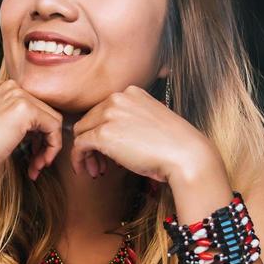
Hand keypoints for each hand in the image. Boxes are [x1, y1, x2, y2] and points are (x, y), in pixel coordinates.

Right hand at [0, 79, 64, 181]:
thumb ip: (16, 122)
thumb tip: (43, 132)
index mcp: (0, 89)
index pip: (34, 107)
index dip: (37, 133)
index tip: (32, 154)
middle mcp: (10, 87)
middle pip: (45, 113)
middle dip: (44, 142)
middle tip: (36, 163)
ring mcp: (17, 95)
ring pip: (53, 120)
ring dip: (48, 147)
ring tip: (36, 166)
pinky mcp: (25, 109)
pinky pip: (54, 127)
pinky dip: (52, 147)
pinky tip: (38, 163)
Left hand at [70, 85, 222, 183]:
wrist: (185, 155)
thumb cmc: (175, 145)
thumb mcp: (152, 122)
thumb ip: (132, 122)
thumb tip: (115, 138)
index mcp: (131, 92)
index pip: (103, 110)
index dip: (102, 131)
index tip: (109, 150)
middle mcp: (118, 98)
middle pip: (90, 120)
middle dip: (92, 143)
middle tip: (100, 164)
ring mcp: (109, 114)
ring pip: (81, 131)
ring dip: (86, 153)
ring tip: (96, 170)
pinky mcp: (103, 134)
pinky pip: (79, 146)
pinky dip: (78, 159)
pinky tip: (86, 171)